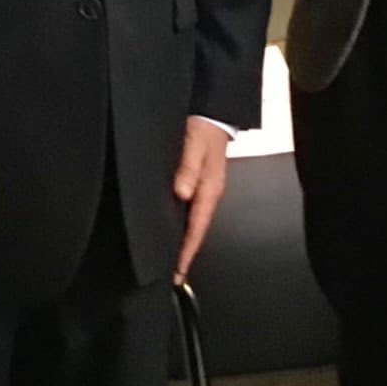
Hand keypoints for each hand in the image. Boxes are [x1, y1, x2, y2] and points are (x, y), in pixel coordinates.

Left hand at [171, 116, 230, 285]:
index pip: (197, 228)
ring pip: (195, 221)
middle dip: (185, 251)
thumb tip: (181, 193)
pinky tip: (174, 227)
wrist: (215, 111)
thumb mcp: (194, 145)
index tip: (178, 272)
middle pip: (197, 229)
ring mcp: (206, 188)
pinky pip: (193, 209)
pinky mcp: (201, 181)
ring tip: (172, 257)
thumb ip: (187, 168)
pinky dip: (184, 222)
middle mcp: (210, 192)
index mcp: (210, 188)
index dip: (186, 251)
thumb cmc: (204, 127)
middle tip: (173, 274)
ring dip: (184, 238)